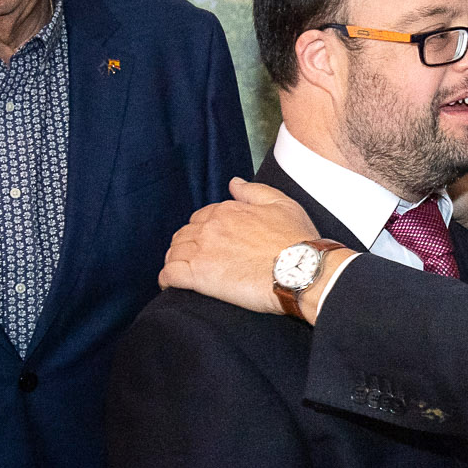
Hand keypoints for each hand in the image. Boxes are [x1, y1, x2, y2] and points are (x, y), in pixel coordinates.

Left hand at [159, 179, 321, 313]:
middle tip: (194, 260)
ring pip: (174, 252)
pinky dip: (166, 279)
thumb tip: (233, 182)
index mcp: (227, 210)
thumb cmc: (296, 240)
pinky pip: (170, 274)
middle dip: (186, 245)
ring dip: (175, 261)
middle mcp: (210, 227)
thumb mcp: (281, 203)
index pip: (201, 217)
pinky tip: (170, 284)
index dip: (202, 230)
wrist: (300, 270)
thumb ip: (252, 190)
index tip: (209, 243)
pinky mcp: (198, 276)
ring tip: (182, 272)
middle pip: (184, 235)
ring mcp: (202, 251)